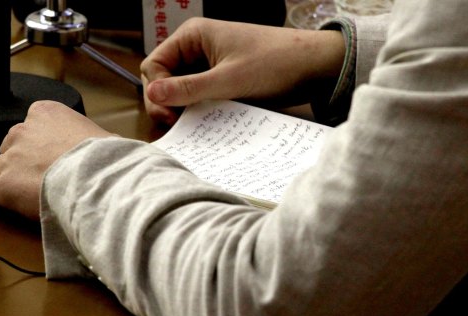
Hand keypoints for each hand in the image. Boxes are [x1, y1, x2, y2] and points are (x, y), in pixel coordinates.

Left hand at [0, 100, 114, 219]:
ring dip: (11, 178)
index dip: (43, 140)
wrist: (96, 179)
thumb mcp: (106, 137)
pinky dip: (3, 198)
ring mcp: (9, 159)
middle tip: (45, 174)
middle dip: (24, 159)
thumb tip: (105, 147)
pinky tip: (22, 205)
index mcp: (46, 113)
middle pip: (12, 145)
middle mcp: (22, 131)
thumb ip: (91, 138)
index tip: (55, 152)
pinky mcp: (3, 185)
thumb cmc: (105, 157)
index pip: (33, 121)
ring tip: (32, 193)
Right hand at [140, 18, 344, 124]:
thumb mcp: (229, 79)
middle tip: (179, 125)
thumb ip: (190, 88)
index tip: (170, 116)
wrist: (314, 66)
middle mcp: (197, 49)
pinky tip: (207, 124)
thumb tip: (152, 95)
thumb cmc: (275, 62)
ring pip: (183, 90)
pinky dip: (201, 110)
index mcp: (193, 36)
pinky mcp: (224, 81)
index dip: (156, 90)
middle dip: (167, 102)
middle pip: (165, 79)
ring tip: (193, 127)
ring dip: (184, 109)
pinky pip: (202, 97)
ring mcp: (210, 65)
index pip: (155, 64)